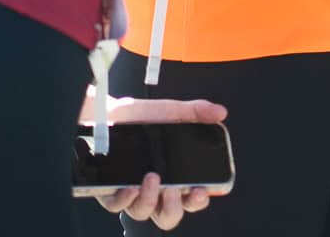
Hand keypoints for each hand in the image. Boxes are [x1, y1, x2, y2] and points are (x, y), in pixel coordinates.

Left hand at [91, 97, 229, 229]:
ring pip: (143, 213)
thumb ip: (197, 112)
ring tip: (152, 178)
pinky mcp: (111, 193)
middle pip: (169, 216)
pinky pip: (118, 206)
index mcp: (174, 176)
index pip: (191, 199)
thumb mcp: (172, 112)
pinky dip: (125, 199)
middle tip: (175, 190)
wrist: (109, 114)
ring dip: (150, 199)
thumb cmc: (141, 118)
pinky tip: (131, 186)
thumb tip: (220, 112)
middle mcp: (155, 190)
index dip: (199, 200)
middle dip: (174, 208)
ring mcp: (133, 194)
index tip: (201, 190)